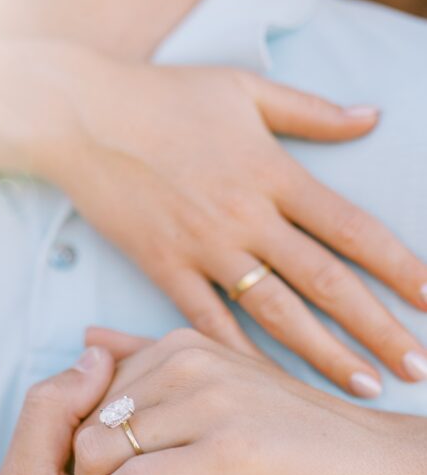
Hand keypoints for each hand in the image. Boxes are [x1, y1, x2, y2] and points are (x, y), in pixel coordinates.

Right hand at [7, 44, 426, 395]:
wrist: (82, 116)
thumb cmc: (164, 96)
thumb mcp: (244, 88)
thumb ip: (310, 111)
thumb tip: (372, 116)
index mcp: (272, 172)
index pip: (350, 228)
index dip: (398, 265)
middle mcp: (246, 216)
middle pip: (325, 282)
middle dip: (378, 328)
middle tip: (418, 366)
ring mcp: (203, 247)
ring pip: (275, 312)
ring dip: (324, 353)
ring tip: (365, 386)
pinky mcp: (163, 268)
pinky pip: (208, 322)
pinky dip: (241, 355)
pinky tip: (271, 386)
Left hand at [73, 328, 426, 474]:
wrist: (372, 461)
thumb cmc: (289, 428)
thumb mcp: (219, 377)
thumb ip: (149, 356)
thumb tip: (87, 339)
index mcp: (183, 343)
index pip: (87, 390)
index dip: (82, 437)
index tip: (103, 471)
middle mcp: (191, 362)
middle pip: (85, 421)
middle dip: (82, 469)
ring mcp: (212, 405)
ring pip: (100, 449)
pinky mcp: (230, 455)